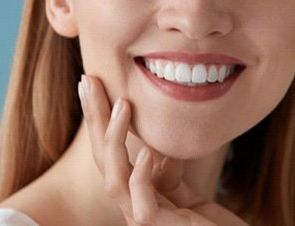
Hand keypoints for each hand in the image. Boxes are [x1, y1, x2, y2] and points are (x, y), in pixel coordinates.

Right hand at [78, 75, 248, 225]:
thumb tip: (152, 144)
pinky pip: (142, 207)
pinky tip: (146, 154)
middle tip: (89, 82)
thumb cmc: (205, 222)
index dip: (98, 118)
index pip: (109, 150)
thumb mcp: (180, 187)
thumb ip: (164, 168)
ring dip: (114, 141)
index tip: (93, 83)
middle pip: (102, 159)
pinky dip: (140, 178)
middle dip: (94, 119)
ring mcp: (144, 220)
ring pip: (113, 181)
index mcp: (134, 190)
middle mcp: (132, 203)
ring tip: (121, 107)